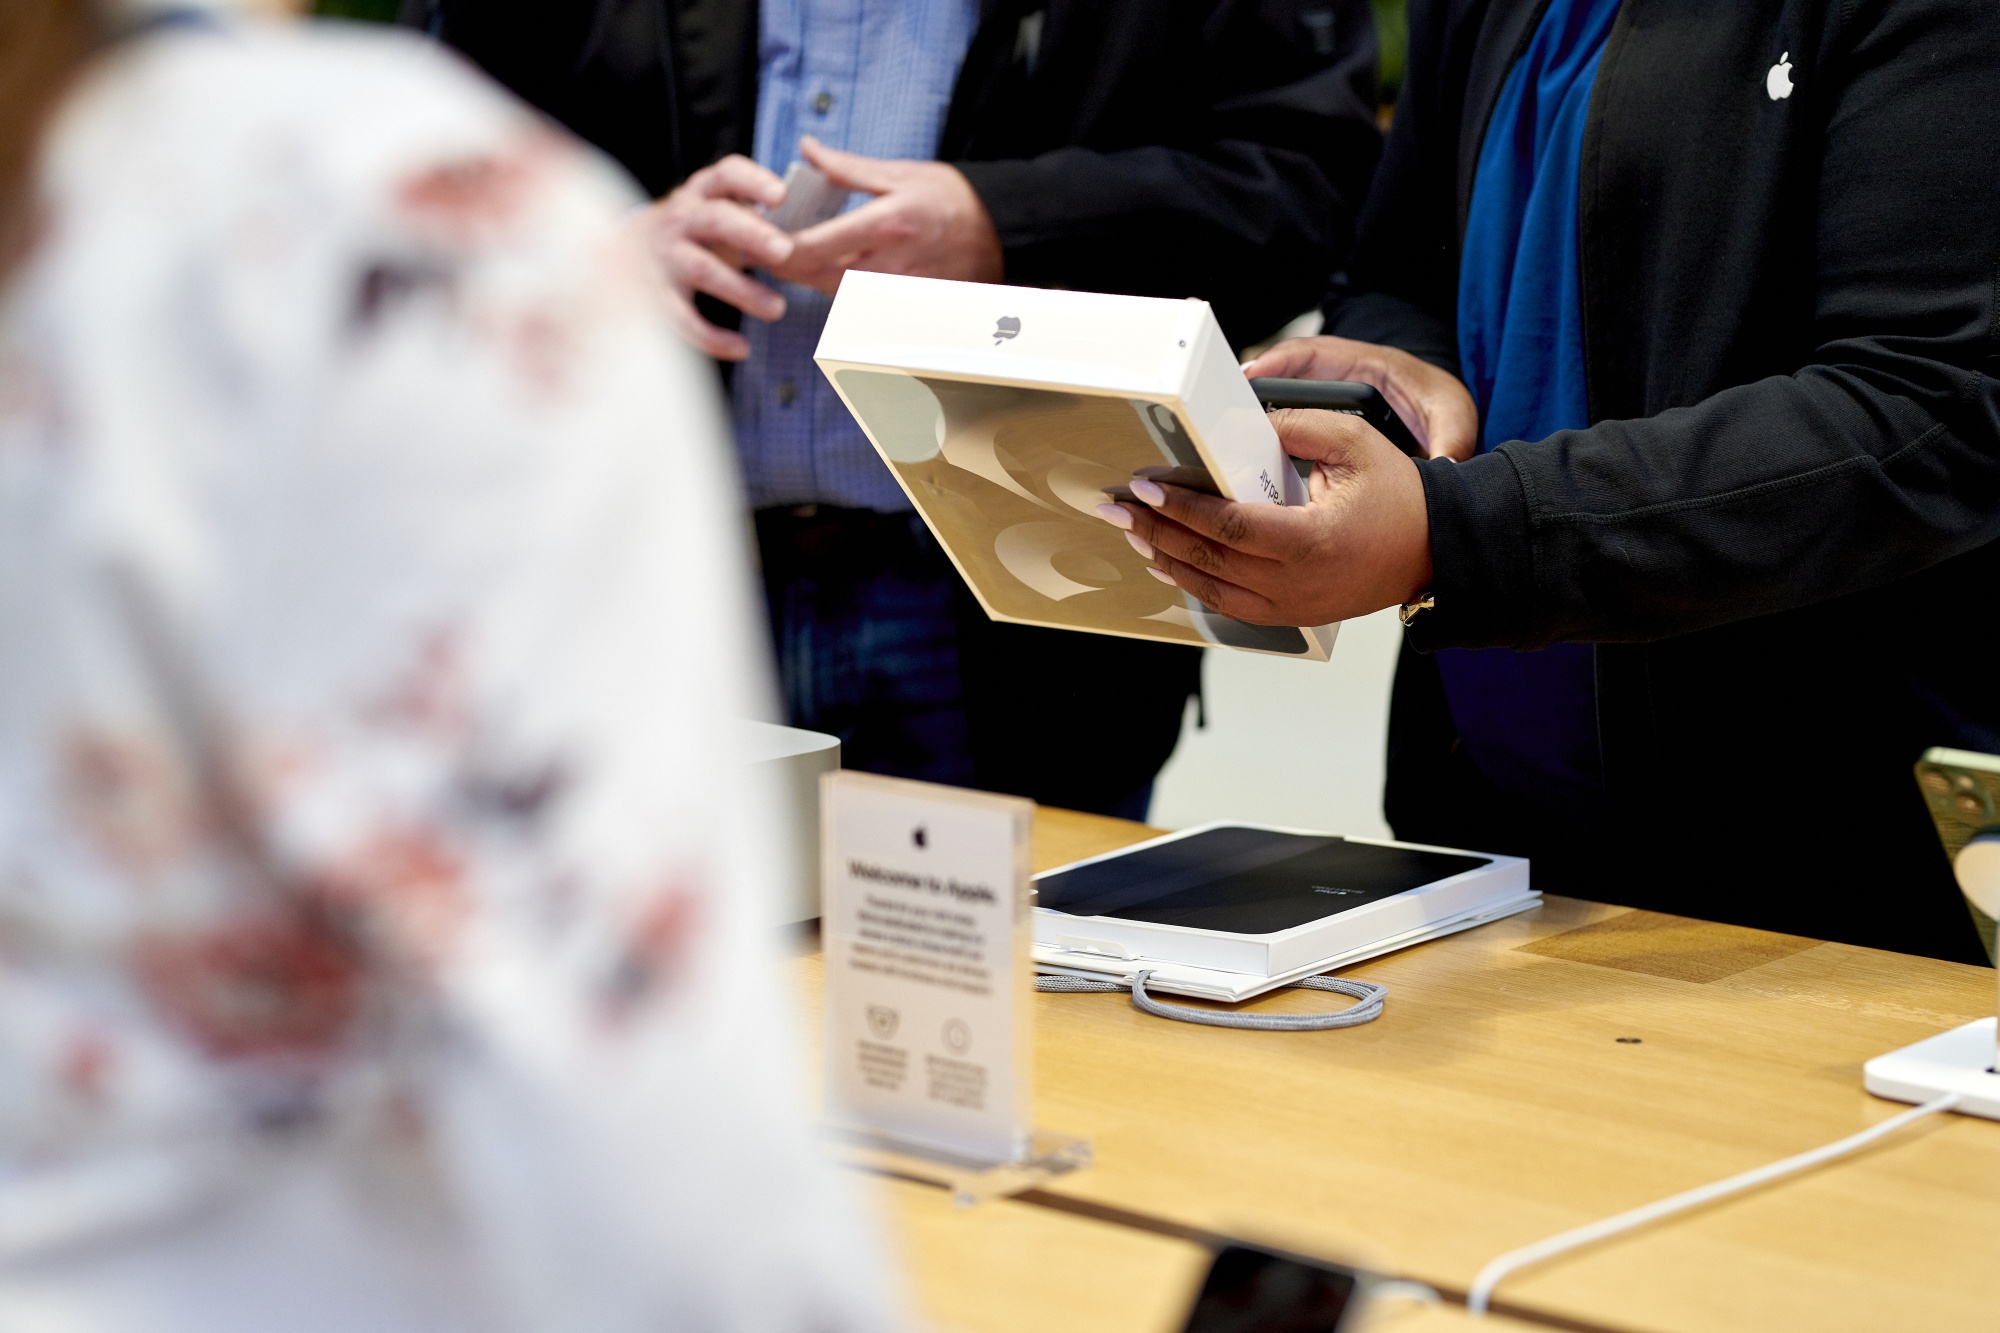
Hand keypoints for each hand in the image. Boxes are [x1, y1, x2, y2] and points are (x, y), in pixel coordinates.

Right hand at [626, 155, 795, 359]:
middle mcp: (682, 218)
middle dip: (751, 235)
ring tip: (777, 309)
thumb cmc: (705, 232)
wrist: (635, 249)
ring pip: (702, 270)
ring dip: (741, 290)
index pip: (727, 175)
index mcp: (704, 191)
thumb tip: (820, 237)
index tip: (782, 195)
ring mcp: (668, 256)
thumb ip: (762, 218)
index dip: (753, 183)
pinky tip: (742, 349)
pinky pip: (682, 317)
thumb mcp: (726, 212)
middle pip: (715, 220)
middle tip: (785, 252)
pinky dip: (711, 337)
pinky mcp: (659, 294)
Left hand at [771, 136, 1002, 293]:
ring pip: (834, 296)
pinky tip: (831, 274)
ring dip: (810, 279)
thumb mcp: (900, 173)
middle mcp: (889, 265)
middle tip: (768, 250)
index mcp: (884, 225)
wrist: (1002, 233)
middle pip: (817, 278)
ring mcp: (898, 292)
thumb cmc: (952, 199)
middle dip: (787, 267)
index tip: (761, 238)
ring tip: (795, 258)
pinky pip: (860, 306)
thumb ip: (848, 167)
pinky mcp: (906, 307)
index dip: (778, 248)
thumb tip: (807, 149)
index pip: (813, 247)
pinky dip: (839, 292)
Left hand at [1095, 410, 1432, 625]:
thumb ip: (1296, 428)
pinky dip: (1193, 584)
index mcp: (1310, 541)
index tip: (1145, 488)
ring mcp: (1291, 605)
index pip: (1227, 525)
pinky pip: (1229, 606)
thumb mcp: (1355, 444)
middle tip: (1116, 509)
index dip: (1180, 507)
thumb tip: (1242, 426)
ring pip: (1211, 588)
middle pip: (1207, 559)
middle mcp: (1295, 582)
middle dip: (1155, 530)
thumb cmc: (1401, 499)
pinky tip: (1169, 564)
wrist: (1435, 550)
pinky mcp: (1291, 614)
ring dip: (1167, 559)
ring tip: (1133, 533)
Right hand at [1241, 335, 1479, 461]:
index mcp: (1367, 364)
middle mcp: (1339, 379)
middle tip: (1218, 410)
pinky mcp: (1323, 427)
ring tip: (1222, 440)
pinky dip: (1266, 445)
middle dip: (1251, 391)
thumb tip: (1444, 461)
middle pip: (1284, 378)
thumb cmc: (1443, 406)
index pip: (1314, 352)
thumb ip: (1451, 435)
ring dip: (1254, 419)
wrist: (1445, 424)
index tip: (1252, 375)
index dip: (1279, 360)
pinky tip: (1247, 466)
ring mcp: (1328, 402)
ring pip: (1282, 406)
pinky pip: (1288, 430)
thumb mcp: (1455, 417)